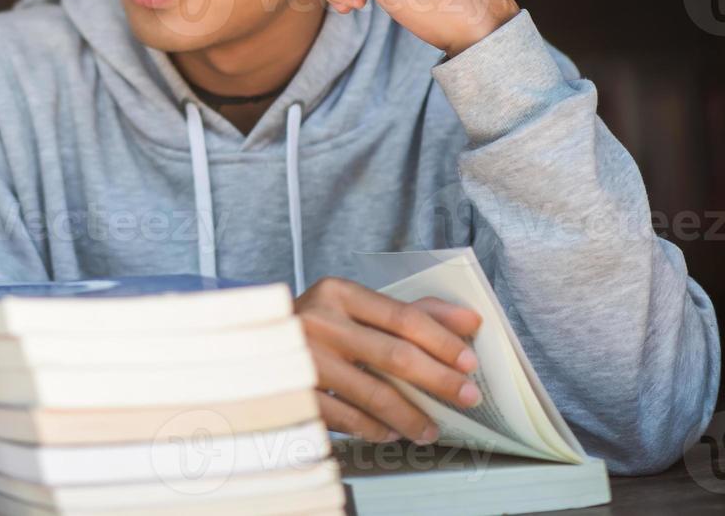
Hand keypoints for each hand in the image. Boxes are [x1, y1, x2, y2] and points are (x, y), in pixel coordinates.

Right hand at [296, 276, 482, 443]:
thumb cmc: (319, 327)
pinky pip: (349, 419)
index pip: (403, 316)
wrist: (255, 346)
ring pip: (374, 394)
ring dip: (412, 416)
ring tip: (430, 428)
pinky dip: (376, 430)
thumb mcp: (357, 309)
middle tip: (467, 397)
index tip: (469, 363)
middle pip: (394, 355)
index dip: (442, 342)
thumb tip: (468, 321)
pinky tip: (391, 432)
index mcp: (337, 293)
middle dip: (439, 381)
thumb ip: (412, 312)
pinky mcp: (296, 393)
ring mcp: (303, 359)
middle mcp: (318, 321)